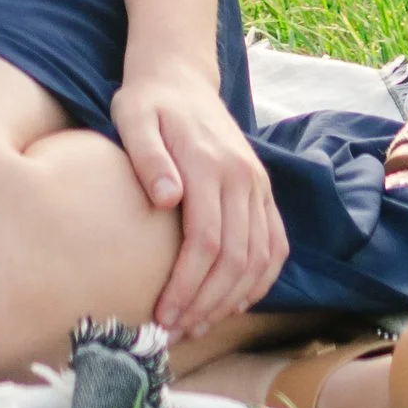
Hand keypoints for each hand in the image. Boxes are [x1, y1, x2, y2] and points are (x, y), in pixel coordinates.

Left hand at [112, 60, 286, 338]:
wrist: (181, 75)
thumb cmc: (148, 102)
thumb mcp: (133, 118)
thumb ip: (147, 156)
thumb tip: (166, 199)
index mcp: (210, 164)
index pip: (206, 241)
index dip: (187, 285)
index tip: (163, 315)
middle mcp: (243, 178)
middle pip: (235, 259)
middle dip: (206, 303)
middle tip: (175, 332)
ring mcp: (258, 184)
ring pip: (259, 259)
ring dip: (232, 300)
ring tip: (198, 325)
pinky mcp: (263, 190)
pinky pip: (274, 245)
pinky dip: (260, 281)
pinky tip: (233, 303)